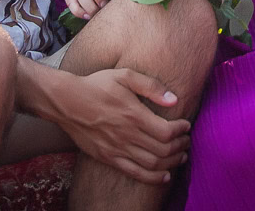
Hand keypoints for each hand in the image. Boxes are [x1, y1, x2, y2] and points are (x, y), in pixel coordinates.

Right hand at [62, 67, 190, 183]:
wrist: (67, 102)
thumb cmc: (96, 85)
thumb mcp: (124, 75)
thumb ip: (151, 86)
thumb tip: (174, 99)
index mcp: (133, 114)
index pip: (167, 131)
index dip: (181, 130)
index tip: (187, 125)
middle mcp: (127, 135)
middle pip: (163, 149)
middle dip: (180, 146)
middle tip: (187, 141)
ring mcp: (117, 149)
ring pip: (152, 164)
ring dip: (172, 162)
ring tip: (181, 156)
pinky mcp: (108, 158)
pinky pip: (135, 173)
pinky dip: (153, 178)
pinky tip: (165, 175)